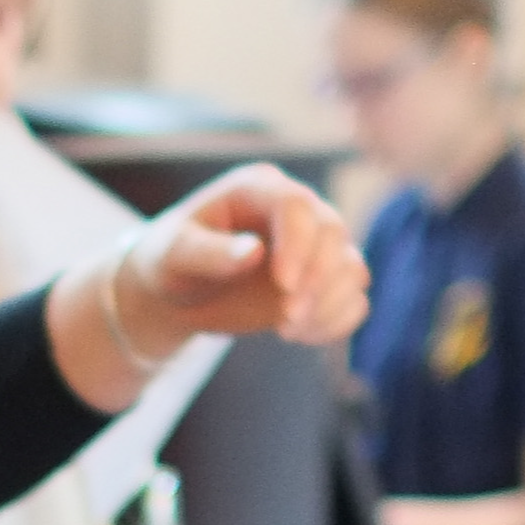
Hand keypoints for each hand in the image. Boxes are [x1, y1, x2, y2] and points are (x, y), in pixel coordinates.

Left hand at [121, 163, 368, 346]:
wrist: (181, 292)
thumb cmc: (172, 263)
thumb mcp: (173, 256)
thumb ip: (208, 253)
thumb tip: (253, 252)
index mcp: (258, 188)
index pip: (297, 205)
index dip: (299, 244)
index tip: (284, 285)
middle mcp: (297, 210)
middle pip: (334, 233)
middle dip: (317, 280)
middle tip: (285, 320)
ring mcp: (315, 246)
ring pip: (351, 268)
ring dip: (328, 304)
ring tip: (286, 330)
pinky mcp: (323, 281)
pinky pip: (352, 300)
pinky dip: (335, 322)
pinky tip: (299, 336)